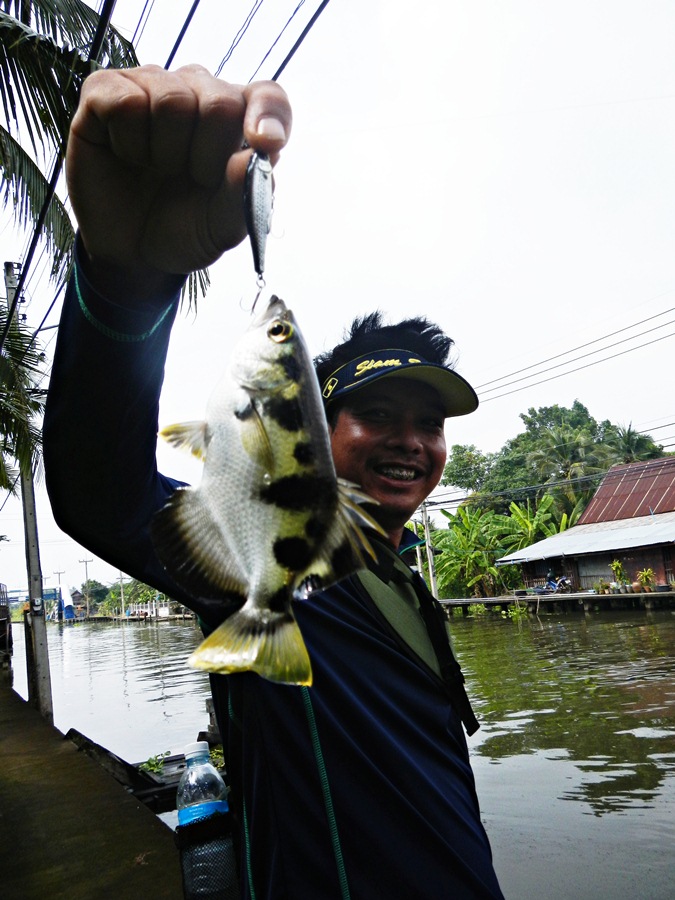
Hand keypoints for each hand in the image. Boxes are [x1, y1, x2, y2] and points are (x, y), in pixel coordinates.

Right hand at [66, 64, 291, 299]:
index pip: (268, 98)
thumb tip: (254, 157)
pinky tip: (126, 154)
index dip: (269, 116)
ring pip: (171, 99)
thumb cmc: (183, 230)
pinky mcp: (106, 90)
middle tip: (192, 179)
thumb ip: (242, 196)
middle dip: (206, 155)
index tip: (264, 144)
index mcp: (239, 122)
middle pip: (220, 101)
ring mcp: (153, 86)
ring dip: (164, 151)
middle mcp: (199, 93)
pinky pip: (125, 101)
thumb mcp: (220, 229)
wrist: (131, 254)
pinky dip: (128, 141)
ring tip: (157, 168)